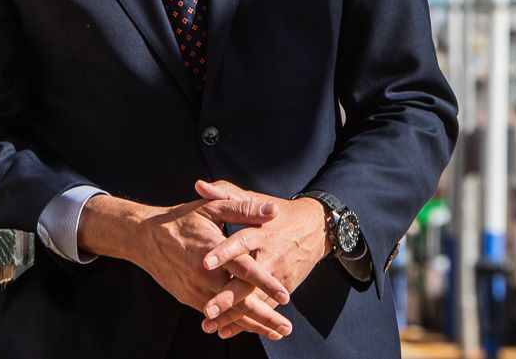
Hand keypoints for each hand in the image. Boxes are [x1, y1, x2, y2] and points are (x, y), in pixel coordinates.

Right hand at [77, 193, 293, 339]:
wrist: (145, 238)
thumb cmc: (182, 220)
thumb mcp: (212, 208)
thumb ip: (243, 209)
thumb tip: (272, 211)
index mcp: (214, 251)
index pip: (245, 270)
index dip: (265, 283)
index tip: (286, 296)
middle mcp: (206, 275)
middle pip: (240, 301)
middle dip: (265, 317)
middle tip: (287, 327)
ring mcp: (197, 290)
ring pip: (229, 313)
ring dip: (253, 324)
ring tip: (276, 332)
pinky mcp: (190, 298)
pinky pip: (215, 316)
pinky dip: (233, 324)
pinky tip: (250, 328)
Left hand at [194, 179, 328, 337]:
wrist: (316, 229)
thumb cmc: (277, 213)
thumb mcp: (255, 199)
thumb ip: (226, 193)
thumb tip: (199, 184)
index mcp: (261, 231)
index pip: (241, 241)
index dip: (224, 252)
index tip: (205, 262)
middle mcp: (270, 255)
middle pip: (248, 278)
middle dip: (229, 296)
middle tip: (208, 308)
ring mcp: (278, 275)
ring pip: (255, 298)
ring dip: (234, 314)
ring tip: (210, 325)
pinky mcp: (283, 289)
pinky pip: (264, 308)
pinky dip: (247, 322)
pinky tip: (227, 330)